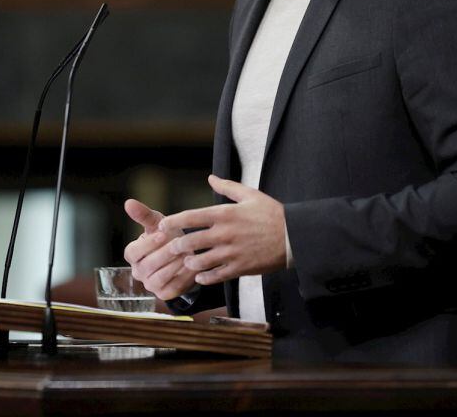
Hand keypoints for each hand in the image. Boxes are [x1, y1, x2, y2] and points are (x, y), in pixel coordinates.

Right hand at [122, 198, 198, 300]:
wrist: (182, 253)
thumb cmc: (166, 236)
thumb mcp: (157, 223)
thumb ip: (143, 214)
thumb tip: (128, 202)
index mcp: (133, 254)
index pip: (133, 252)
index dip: (147, 244)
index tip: (162, 234)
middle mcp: (138, 272)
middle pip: (148, 265)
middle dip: (164, 253)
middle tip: (179, 243)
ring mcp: (151, 285)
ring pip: (160, 277)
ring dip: (174, 265)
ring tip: (187, 253)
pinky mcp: (165, 294)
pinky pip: (174, 287)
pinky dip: (184, 277)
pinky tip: (193, 266)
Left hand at [159, 174, 285, 285]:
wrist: (294, 237)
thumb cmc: (272, 214)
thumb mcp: (250, 195)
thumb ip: (227, 187)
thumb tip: (210, 178)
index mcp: (225, 213)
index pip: (191, 217)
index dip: (172, 222)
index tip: (162, 225)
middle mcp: (225, 233)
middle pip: (190, 241)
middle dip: (176, 246)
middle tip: (171, 248)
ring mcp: (231, 252)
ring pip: (200, 261)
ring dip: (190, 263)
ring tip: (188, 262)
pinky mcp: (239, 268)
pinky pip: (215, 276)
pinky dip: (205, 277)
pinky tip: (201, 276)